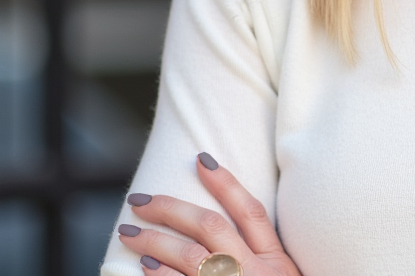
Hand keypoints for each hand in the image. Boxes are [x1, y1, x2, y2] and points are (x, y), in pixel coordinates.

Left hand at [118, 154, 302, 275]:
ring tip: (128, 232)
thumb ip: (263, 258)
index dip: (225, 182)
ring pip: (191, 255)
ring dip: (155, 240)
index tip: (201, 159)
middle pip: (210, 227)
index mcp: (277, 261)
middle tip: (141, 199)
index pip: (249, 209)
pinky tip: (145, 268)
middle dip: (171, 208)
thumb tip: (225, 237)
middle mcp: (256, 273)